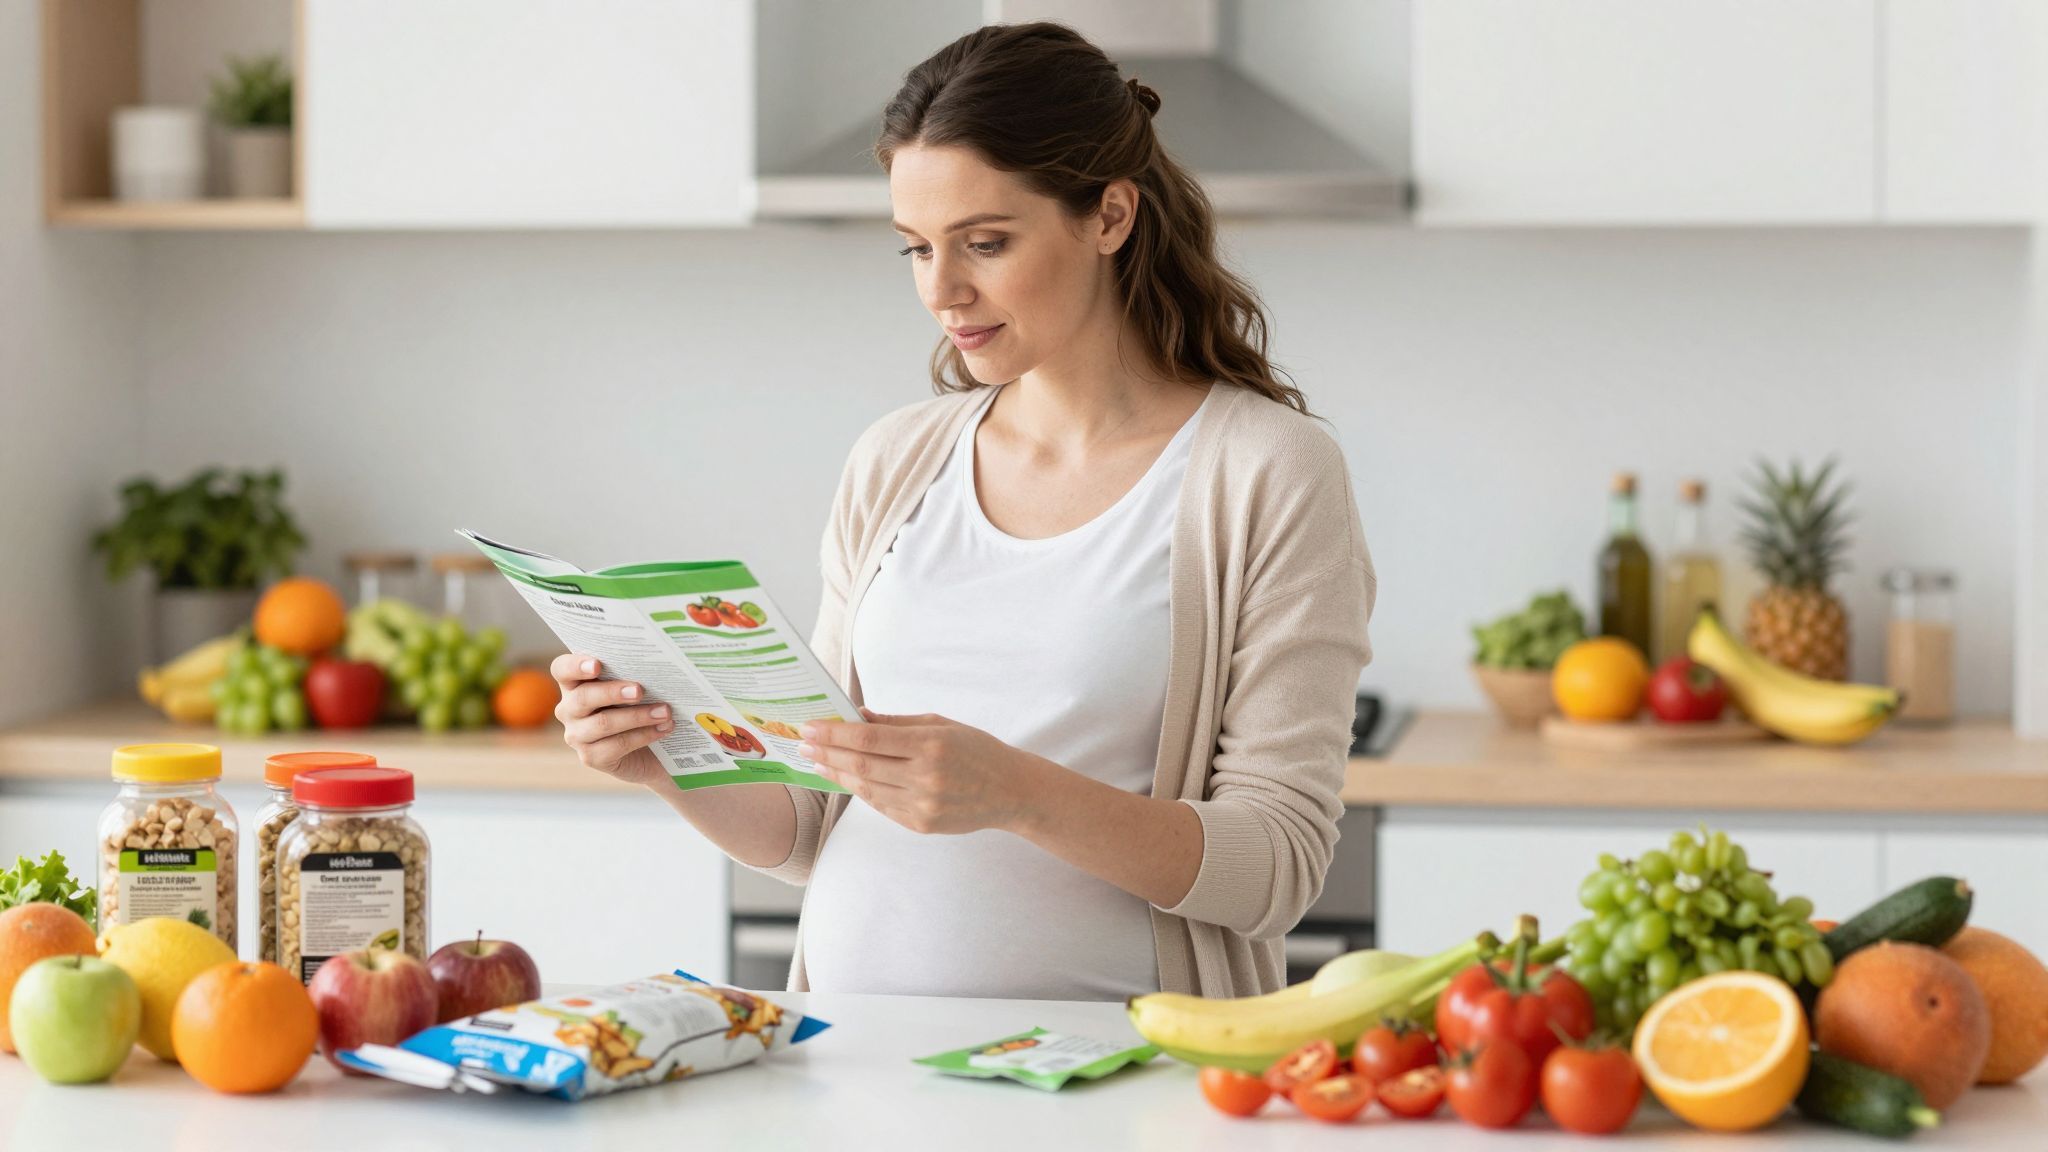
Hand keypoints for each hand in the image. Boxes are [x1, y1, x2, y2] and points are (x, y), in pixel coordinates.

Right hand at [551, 653, 673, 787]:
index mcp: (574, 684)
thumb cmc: (639, 707)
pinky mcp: (590, 757)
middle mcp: (569, 709)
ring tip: (665, 711)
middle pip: (583, 697)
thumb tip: (654, 664)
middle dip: (613, 692)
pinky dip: (644, 735)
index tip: (597, 665)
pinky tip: (663, 728)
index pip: (562, 669)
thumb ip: (633, 674)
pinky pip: (616, 745)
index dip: (575, 666)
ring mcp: (576, 735)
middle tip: (640, 690)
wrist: (650, 750)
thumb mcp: (633, 688)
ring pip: (603, 723)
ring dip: (637, 716)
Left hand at [798, 709, 1041, 834]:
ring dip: (837, 774)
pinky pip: (881, 806)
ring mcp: (922, 805)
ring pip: (866, 789)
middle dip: (827, 753)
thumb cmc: (976, 750)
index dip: (834, 734)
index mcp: (931, 745)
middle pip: (861, 765)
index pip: (869, 738)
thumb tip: (856, 717)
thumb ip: (897, 723)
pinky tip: (845, 778)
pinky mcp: (921, 824)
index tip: (810, 728)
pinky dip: (860, 791)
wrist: (1011, 792)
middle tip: (803, 744)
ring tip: (817, 762)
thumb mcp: (941, 724)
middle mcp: (926, 777)